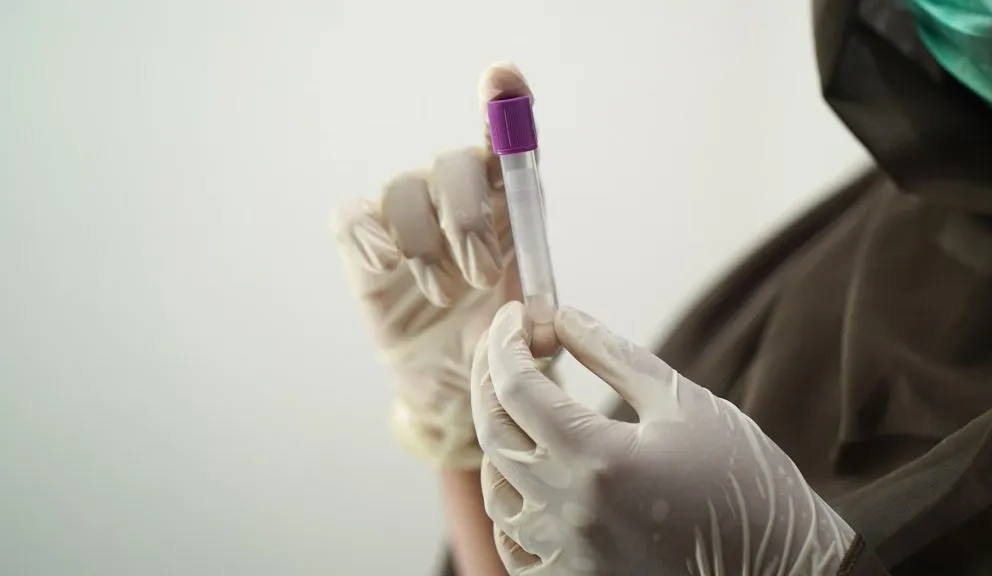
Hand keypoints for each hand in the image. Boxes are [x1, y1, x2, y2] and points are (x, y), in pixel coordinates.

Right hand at [334, 64, 534, 468]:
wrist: (452, 391)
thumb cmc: (497, 349)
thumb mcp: (529, 341)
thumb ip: (538, 328)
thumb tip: (537, 324)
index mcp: (508, 211)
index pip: (507, 147)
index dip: (504, 106)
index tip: (501, 79)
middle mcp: (458, 203)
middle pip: (453, 164)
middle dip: (467, 219)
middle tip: (481, 277)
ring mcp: (408, 222)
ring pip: (403, 188)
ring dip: (425, 244)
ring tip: (445, 297)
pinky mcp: (364, 248)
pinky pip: (353, 217)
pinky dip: (369, 236)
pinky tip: (387, 267)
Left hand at [471, 302, 855, 574]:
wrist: (783, 570)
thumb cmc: (744, 484)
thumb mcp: (686, 404)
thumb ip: (616, 357)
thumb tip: (564, 316)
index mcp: (600, 461)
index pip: (517, 389)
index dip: (505, 343)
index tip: (515, 316)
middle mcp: (571, 514)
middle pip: (494, 434)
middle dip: (489, 380)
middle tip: (505, 347)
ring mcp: (568, 558)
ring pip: (495, 491)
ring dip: (498, 440)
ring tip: (521, 407)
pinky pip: (512, 546)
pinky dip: (509, 503)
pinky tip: (527, 476)